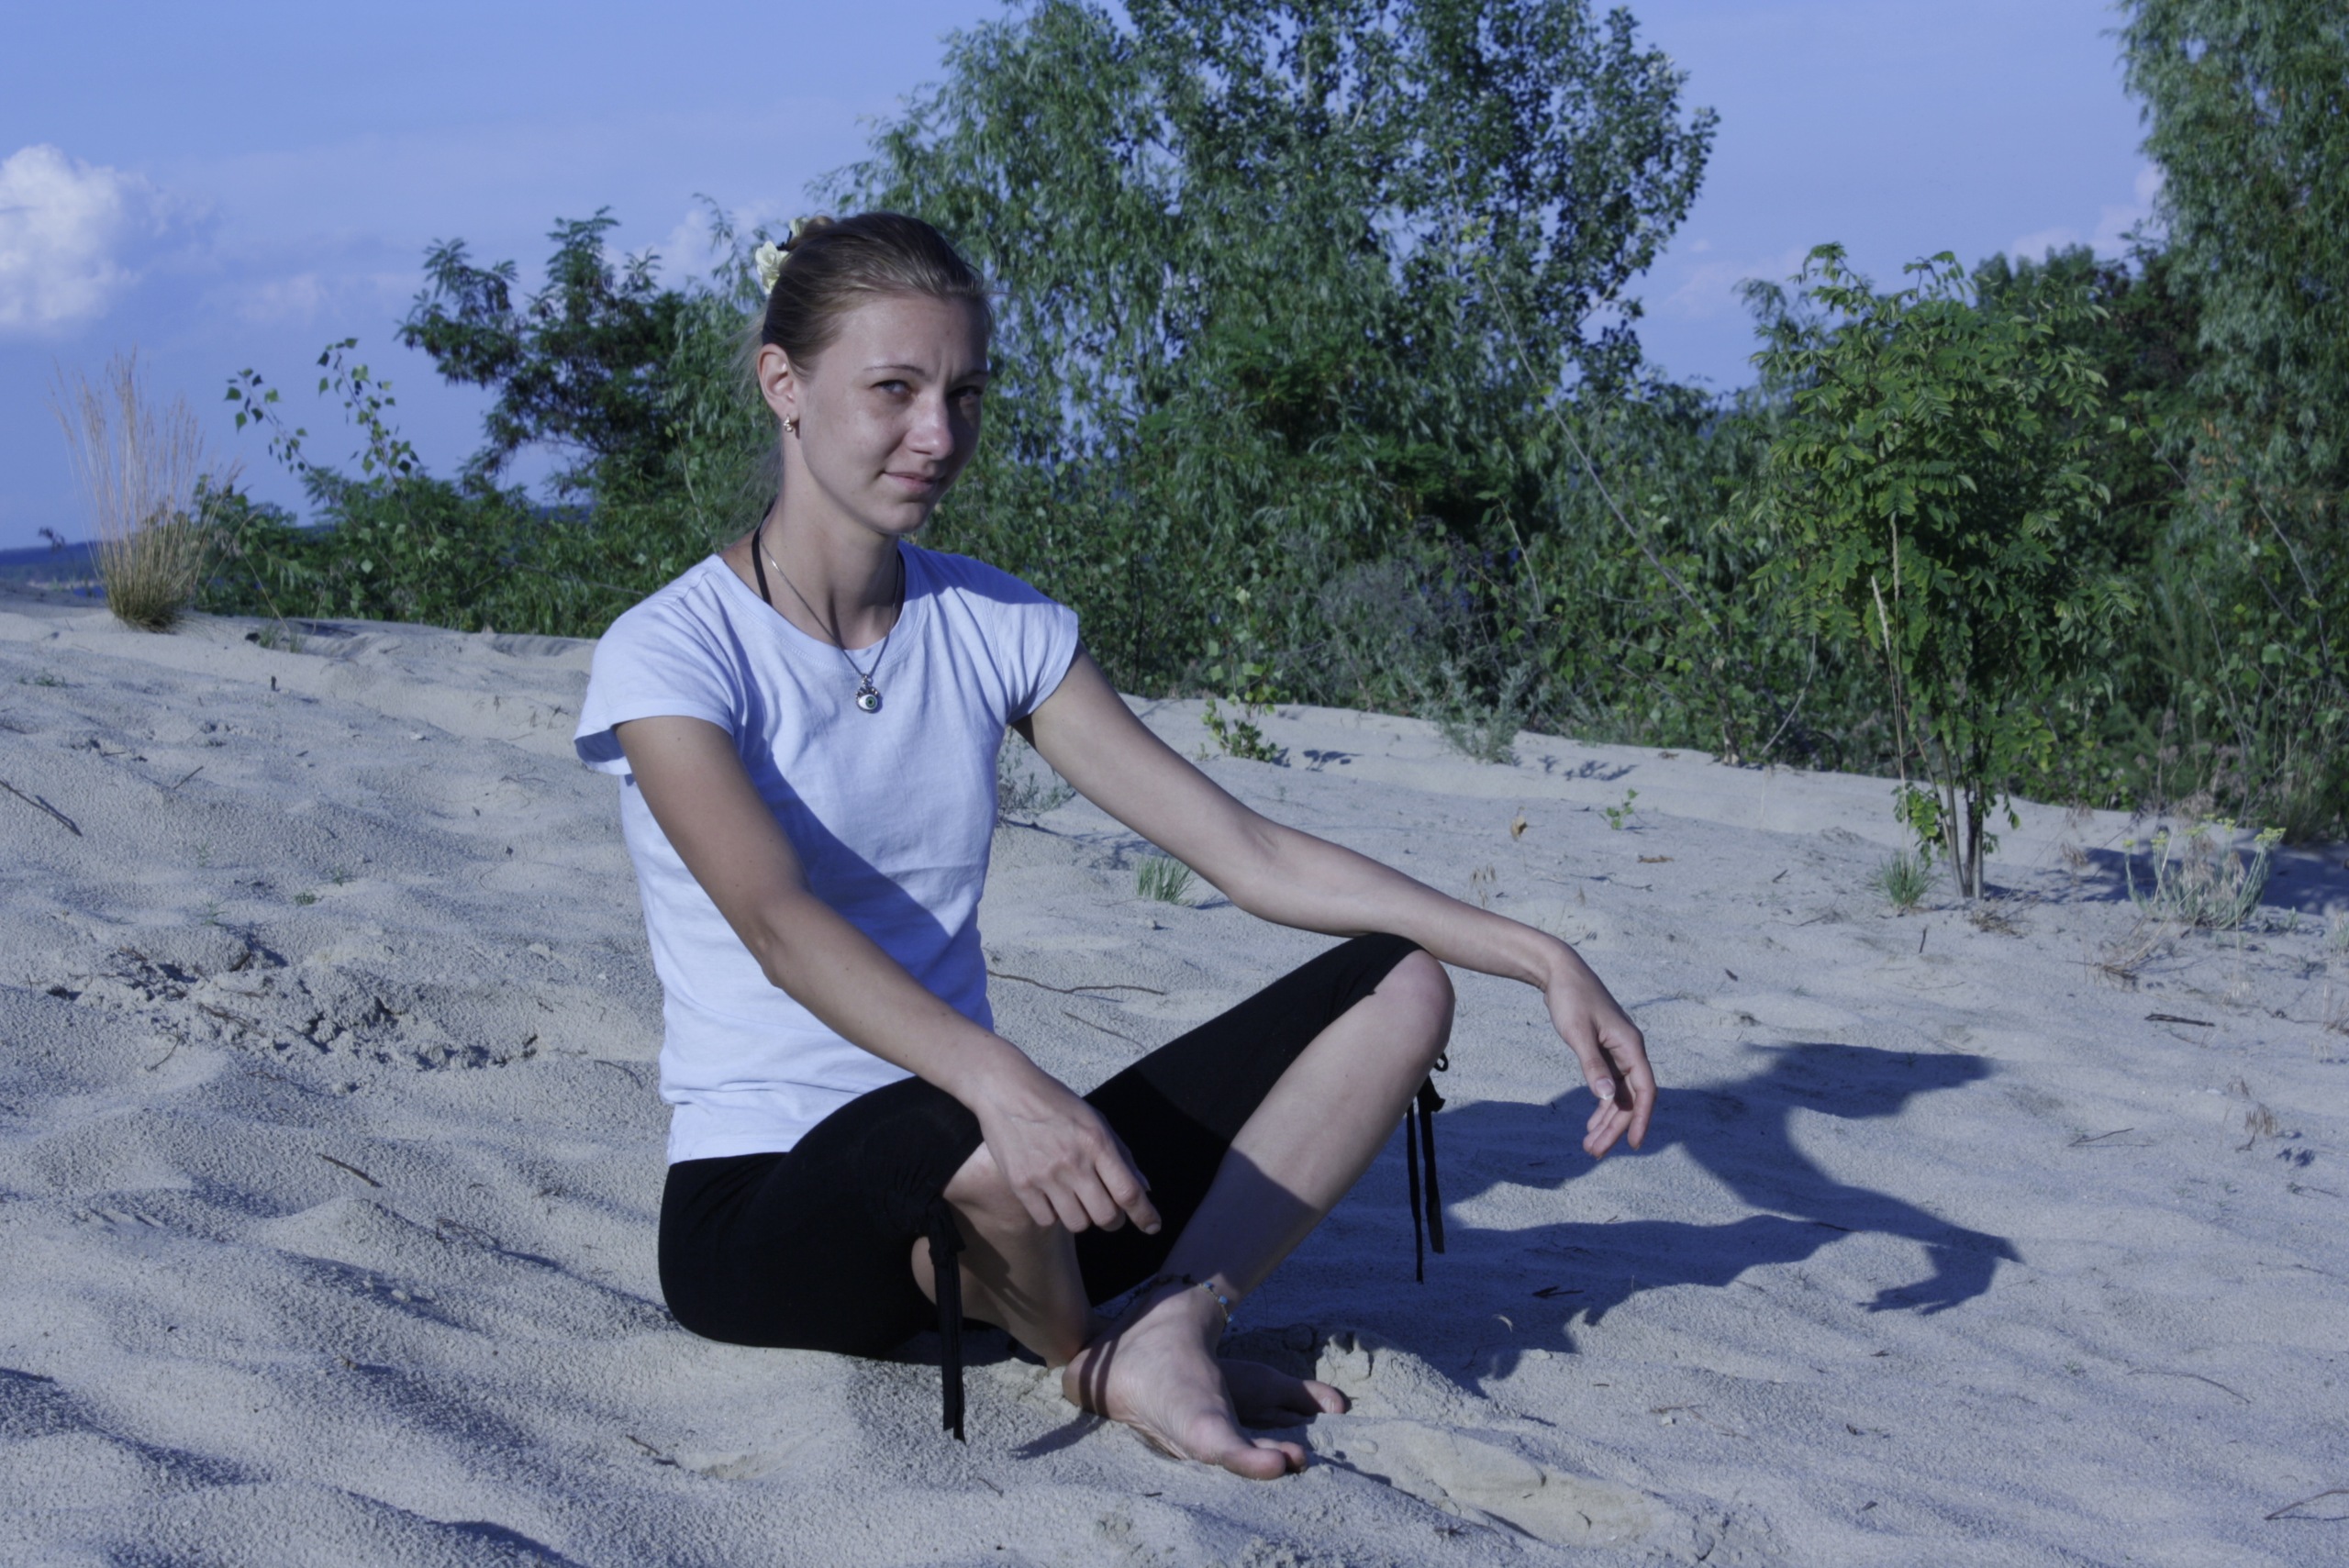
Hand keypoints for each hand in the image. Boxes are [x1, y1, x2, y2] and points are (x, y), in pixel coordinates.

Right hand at [969, 1057, 1161, 1234]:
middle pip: (1106, 1217)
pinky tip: (1051, 1195)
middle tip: (1107, 1210)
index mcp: (1097, 1142)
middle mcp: (1074, 1162)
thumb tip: (1146, 1189)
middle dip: (1113, 1220)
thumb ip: (1122, 1155)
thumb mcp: (1096, 1120)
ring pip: (1078, 1224)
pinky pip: (1047, 1220)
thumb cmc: (1057, 1104)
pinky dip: (1054, 1214)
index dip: (1145, 1215)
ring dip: (1083, 1217)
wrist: (1006, 1090)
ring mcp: (1045, 1175)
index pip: (1129, 1191)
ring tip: (1076, 1199)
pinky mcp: (1021, 1183)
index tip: (1153, 1227)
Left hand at [1541, 944, 1655, 1157]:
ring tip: (1589, 1145)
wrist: (1560, 972)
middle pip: (1630, 1098)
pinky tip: (1591, 1123)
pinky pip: (1610, 1085)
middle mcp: (1629, 1051)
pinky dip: (1601, 1105)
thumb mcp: (1578, 1033)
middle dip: (1614, 1127)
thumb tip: (1606, 1098)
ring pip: (1619, 1095)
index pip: (1645, 1090)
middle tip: (1594, 1152)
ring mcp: (1618, 1052)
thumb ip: (1592, 1066)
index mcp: (1630, 1046)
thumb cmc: (1570, 998)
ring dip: (1606, 1121)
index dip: (1641, 1119)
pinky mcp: (1606, 1051)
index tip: (1632, 1145)